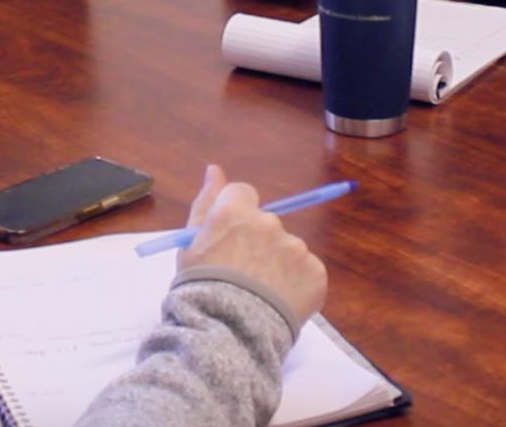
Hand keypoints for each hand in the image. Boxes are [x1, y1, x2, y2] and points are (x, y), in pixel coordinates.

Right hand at [177, 165, 326, 330]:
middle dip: (258, 243)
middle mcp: (269, 223)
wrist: (227, 335)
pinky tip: (278, 302)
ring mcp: (295, 248)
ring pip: (288, 248)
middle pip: (267, 223)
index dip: (236, 216)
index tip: (231, 239)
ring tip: (259, 295)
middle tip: (243, 275)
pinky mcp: (316, 272)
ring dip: (278, 264)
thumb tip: (214, 169)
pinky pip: (306, 271)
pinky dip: (296, 284)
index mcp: (235, 212)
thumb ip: (205, 202)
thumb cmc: (200, 290)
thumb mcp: (189, 245)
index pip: (243, 194)